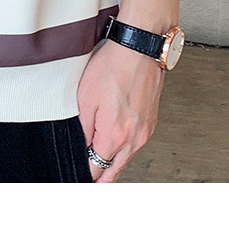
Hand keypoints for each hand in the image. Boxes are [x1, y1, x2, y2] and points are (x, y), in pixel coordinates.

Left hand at [76, 37, 164, 181]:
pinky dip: (124, 147)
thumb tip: (82, 147)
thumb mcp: (85, 97)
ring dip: (112, 161)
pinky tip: (114, 140)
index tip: (78, 177)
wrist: (139, 48)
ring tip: (98, 160)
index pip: (98, 169)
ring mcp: (145, 131)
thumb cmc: (113, 66)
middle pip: (115, 171)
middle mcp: (134, 138)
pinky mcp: (150, 122)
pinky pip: (135, 144)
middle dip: (100, 176)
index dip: (86, 175)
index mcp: (115, 135)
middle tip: (89, 179)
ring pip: (126, 158)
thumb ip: (82, 129)